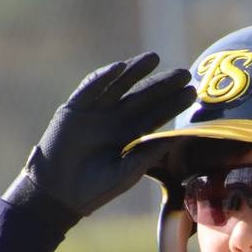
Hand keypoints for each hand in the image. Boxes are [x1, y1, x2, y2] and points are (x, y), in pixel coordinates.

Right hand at [4, 53, 196, 216]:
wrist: (59, 194)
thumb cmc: (95, 188)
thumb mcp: (126, 172)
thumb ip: (148, 154)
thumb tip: (175, 139)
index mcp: (130, 137)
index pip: (155, 116)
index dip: (172, 104)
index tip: (192, 93)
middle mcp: (115, 121)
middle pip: (142, 98)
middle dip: (162, 85)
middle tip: (185, 73)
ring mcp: (95, 113)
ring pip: (119, 86)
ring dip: (135, 71)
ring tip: (154, 58)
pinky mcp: (74, 110)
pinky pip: (90, 89)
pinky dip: (103, 78)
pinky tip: (120, 68)